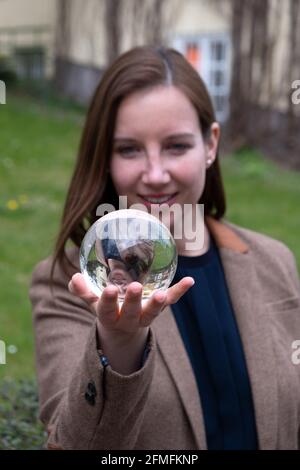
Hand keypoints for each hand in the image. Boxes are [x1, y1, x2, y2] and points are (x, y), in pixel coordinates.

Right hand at [68, 273, 194, 334]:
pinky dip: (180, 291)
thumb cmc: (106, 308)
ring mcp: (145, 315)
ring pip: (153, 312)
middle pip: (131, 313)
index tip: (109, 289)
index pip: (107, 311)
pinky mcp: (159, 309)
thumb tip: (74, 277)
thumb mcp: (92, 301)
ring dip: (158, 303)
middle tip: (135, 288)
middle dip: (133, 302)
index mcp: (110, 317)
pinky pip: (171, 301)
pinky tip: (190, 280)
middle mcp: (128, 319)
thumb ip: (82, 290)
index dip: (108, 301)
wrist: (123, 328)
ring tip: (163, 293)